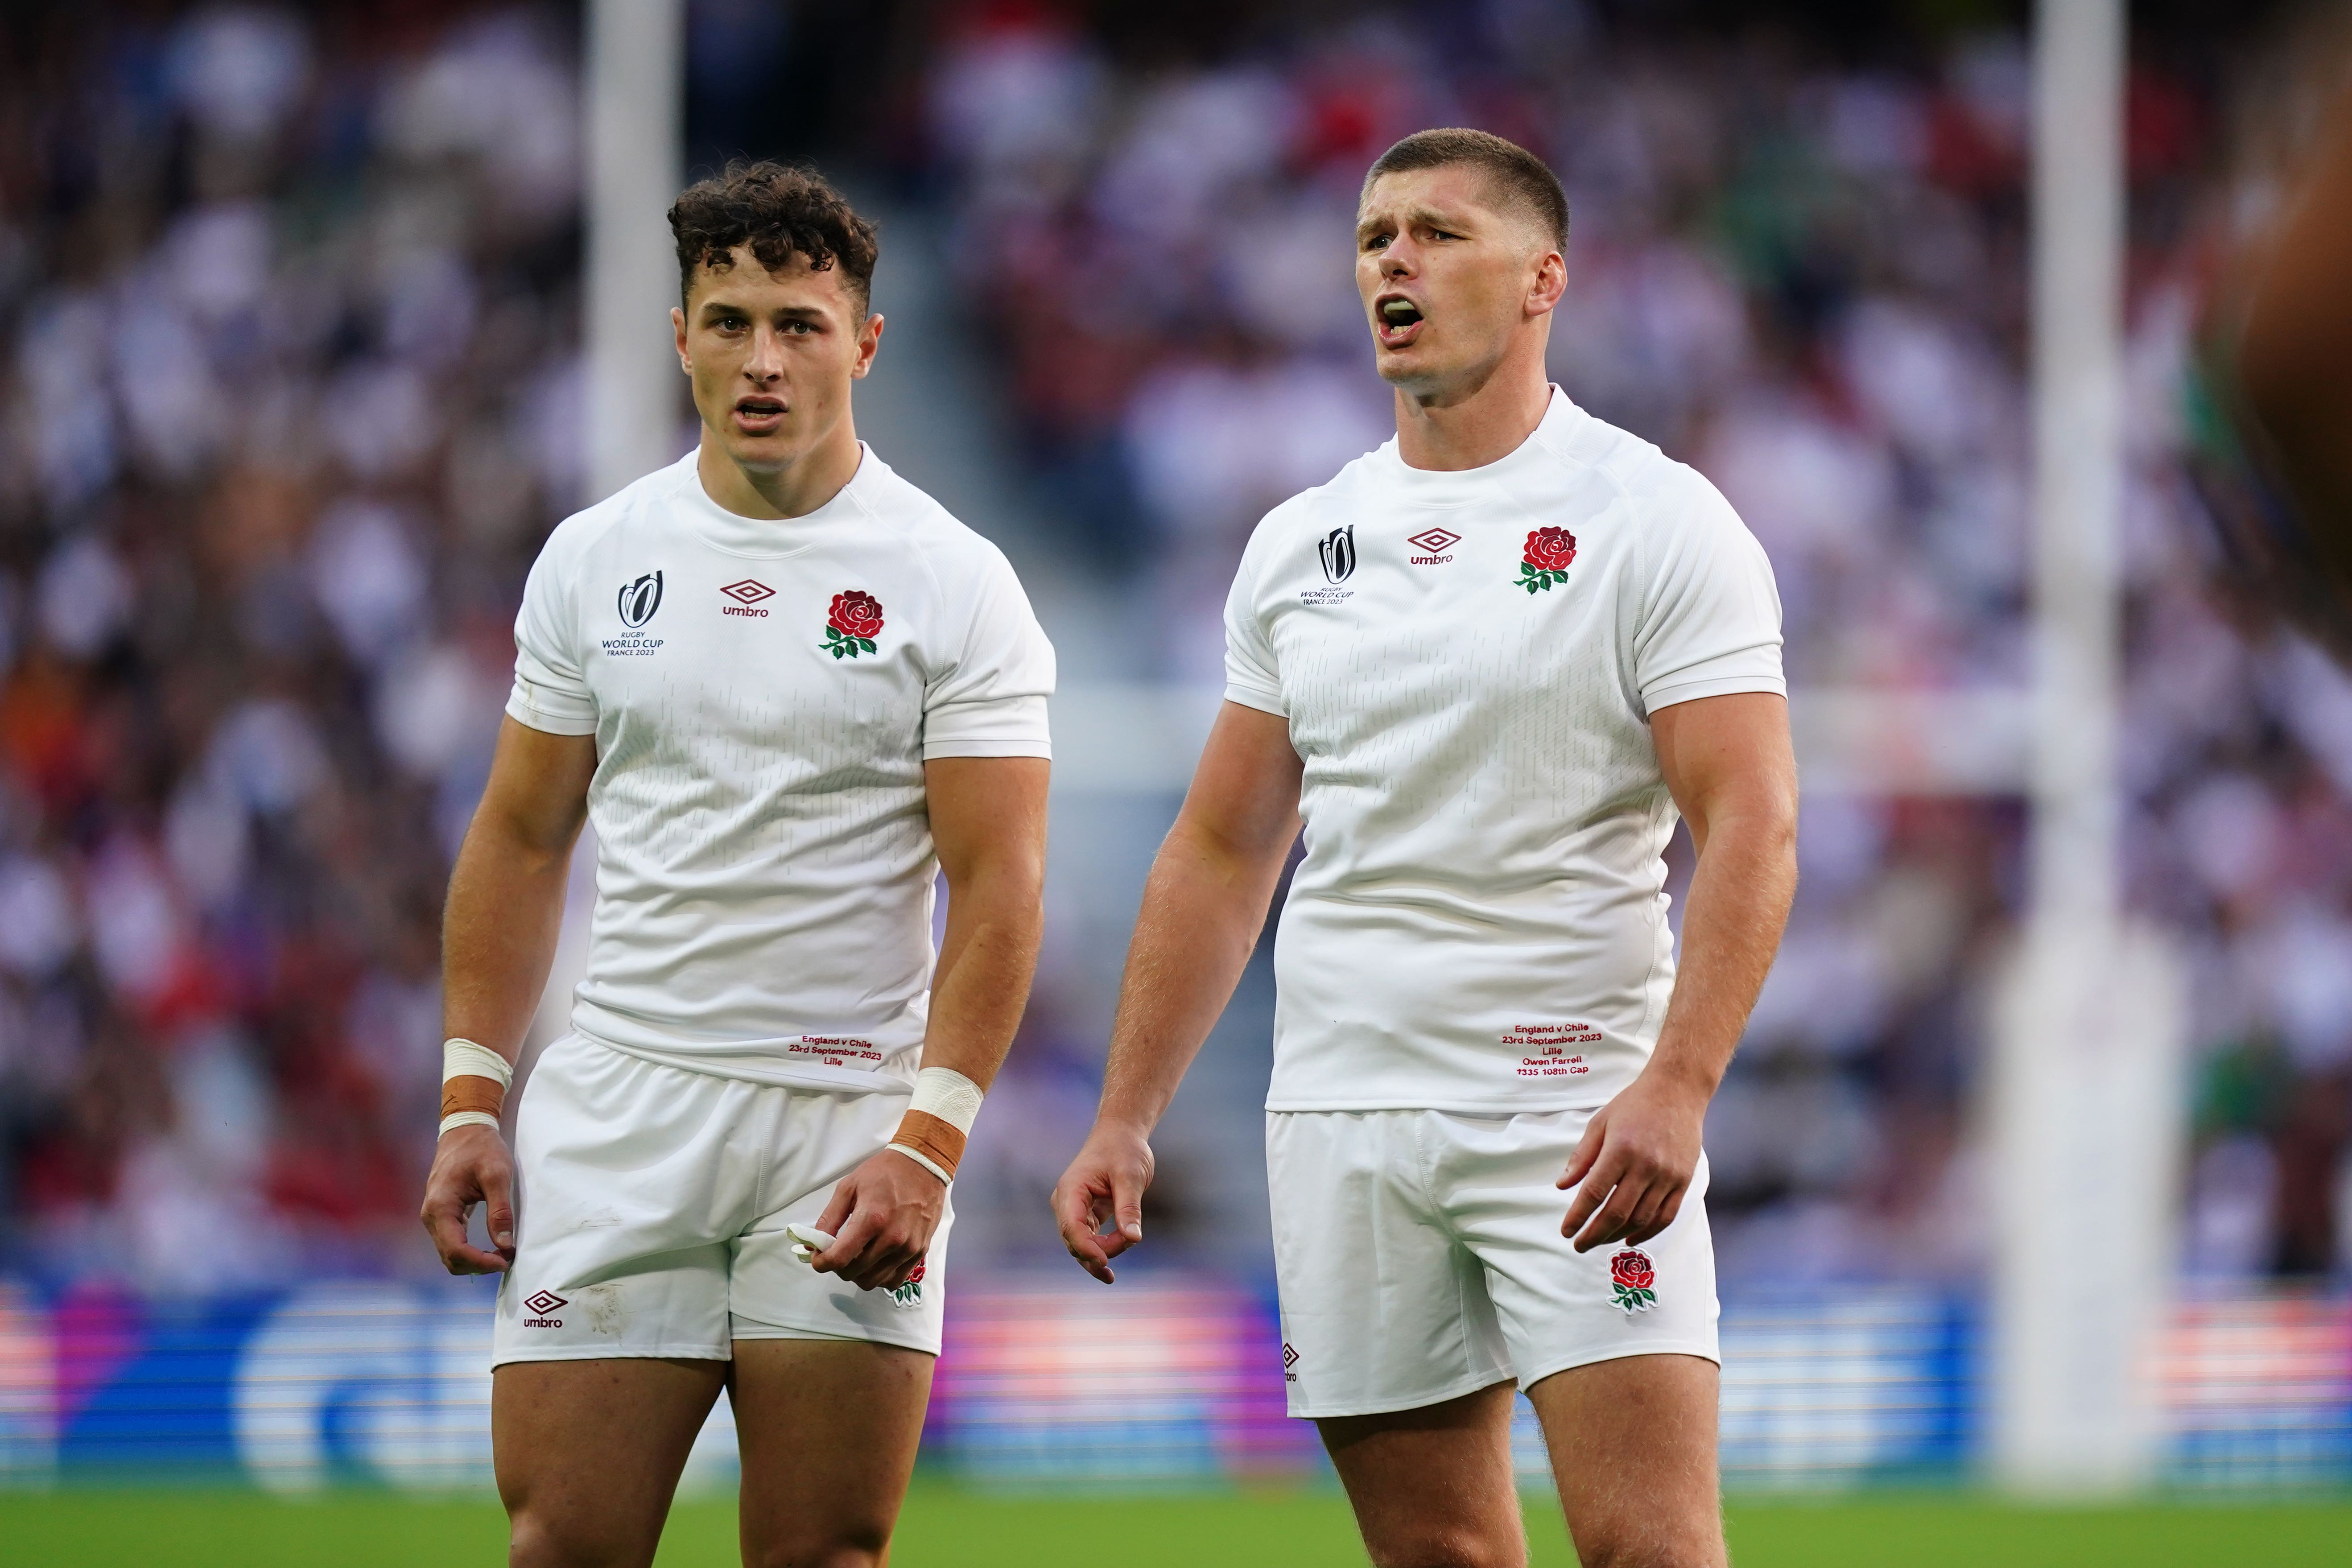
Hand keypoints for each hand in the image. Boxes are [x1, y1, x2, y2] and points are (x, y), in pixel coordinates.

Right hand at [420, 1123, 516, 1273]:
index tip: (505, 1261)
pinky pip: (452, 1242)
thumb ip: (500, 1210)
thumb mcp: (497, 1174)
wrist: (465, 1130)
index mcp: (440, 1207)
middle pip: (450, 1257)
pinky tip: (491, 1248)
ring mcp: (434, 1217)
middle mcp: (431, 1216)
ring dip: (474, 1261)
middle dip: (478, 1265)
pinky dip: (469, 1251)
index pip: (456, 1249)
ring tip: (502, 1255)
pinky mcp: (442, 1215)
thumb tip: (505, 1245)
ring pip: (449, 1253)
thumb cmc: (481, 1148)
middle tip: (507, 1259)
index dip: (480, 1262)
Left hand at [810, 1149, 946, 1291]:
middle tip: (838, 1252)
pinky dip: (879, 1277)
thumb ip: (829, 1218)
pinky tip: (875, 1261)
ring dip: (858, 1274)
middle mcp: (892, 1238)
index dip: (822, 1263)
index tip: (818, 1258)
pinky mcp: (920, 1251)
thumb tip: (814, 1245)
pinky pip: (894, 1280)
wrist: (924, 1165)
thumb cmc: (884, 1172)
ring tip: (856, 1256)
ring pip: (873, 1282)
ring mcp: (908, 1247)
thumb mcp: (849, 1187)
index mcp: (872, 1219)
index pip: (839, 1258)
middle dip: (838, 1267)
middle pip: (854, 1273)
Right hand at [1051, 1119, 1153, 1283]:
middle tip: (1130, 1242)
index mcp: (1071, 1190)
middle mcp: (1067, 1202)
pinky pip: (1089, 1237)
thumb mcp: (1130, 1176)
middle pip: (1075, 1240)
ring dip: (1101, 1253)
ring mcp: (1074, 1209)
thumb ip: (1129, 1207)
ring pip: (1080, 1243)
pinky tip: (1119, 1250)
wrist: (1121, 1133)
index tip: (1105, 1261)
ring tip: (1127, 1246)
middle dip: (1100, 1252)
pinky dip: (1104, 1247)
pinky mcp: (1085, 1213)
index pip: (1071, 1227)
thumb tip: (1133, 1238)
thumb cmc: (1124, 1149)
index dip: (1086, 1248)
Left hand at [1557, 1070, 1708, 1252]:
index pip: (1595, 1193)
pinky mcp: (1683, 1181)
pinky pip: (1666, 1216)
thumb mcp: (1600, 1123)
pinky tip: (1630, 1238)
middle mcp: (1646, 1166)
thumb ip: (1582, 1157)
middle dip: (1594, 1234)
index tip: (1566, 1230)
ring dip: (1617, 1235)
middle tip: (1579, 1245)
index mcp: (1620, 1149)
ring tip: (1599, 1241)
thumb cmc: (1634, 1105)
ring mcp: (1668, 1176)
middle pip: (1617, 1212)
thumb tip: (1563, 1186)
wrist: (1677, 1092)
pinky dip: (1648, 1232)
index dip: (1579, 1216)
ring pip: (1641, 1218)